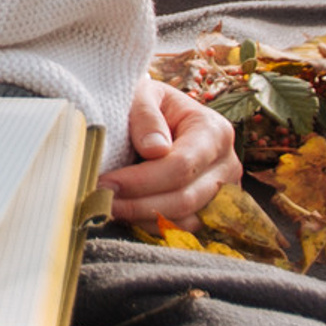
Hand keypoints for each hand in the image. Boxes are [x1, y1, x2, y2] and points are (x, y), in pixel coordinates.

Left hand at [98, 78, 238, 223]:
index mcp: (215, 132)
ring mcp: (223, 194)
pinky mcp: (210, 213)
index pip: (180, 166)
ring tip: (107, 207)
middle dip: (137, 203)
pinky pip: (182, 230)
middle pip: (184, 198)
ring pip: (184, 221)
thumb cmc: (150, 103)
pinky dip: (151, 225)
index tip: (105, 183)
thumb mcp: (145, 94)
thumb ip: (146, 115)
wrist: (160, 115)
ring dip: (141, 218)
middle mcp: (227, 165)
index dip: (141, 180)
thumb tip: (154, 149)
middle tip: (99, 201)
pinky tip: (125, 213)